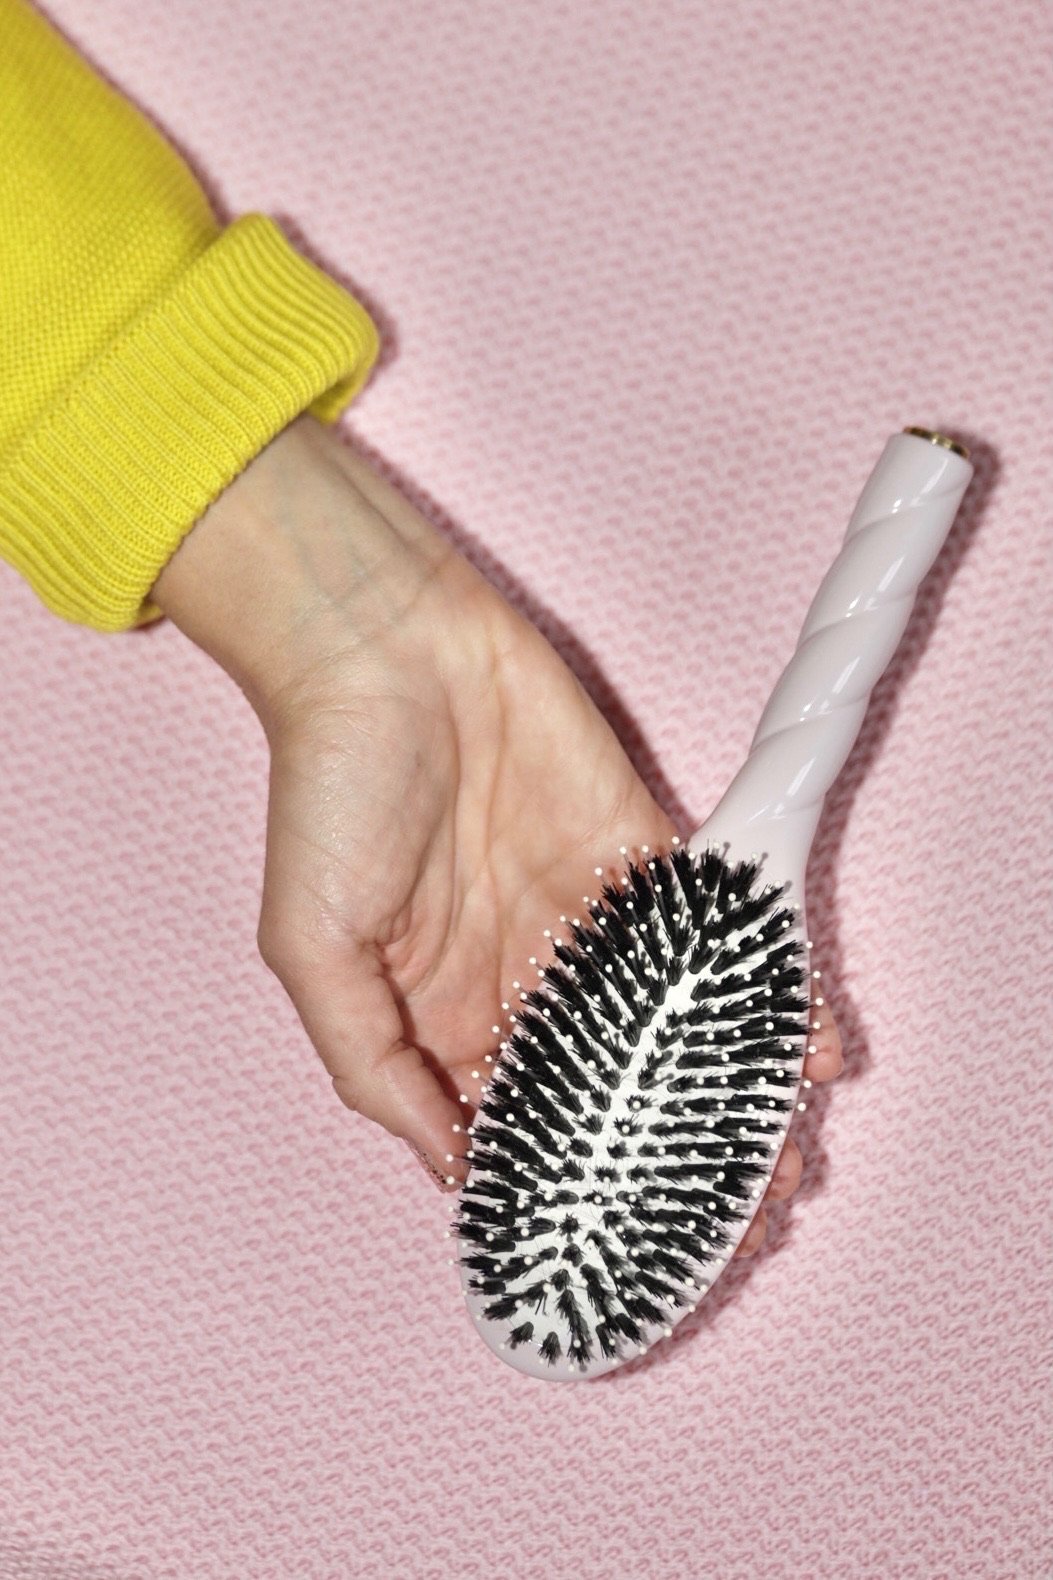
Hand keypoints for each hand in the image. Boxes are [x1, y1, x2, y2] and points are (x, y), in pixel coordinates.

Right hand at [153, 415, 841, 1254]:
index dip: (577, 1186)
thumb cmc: (328, 795)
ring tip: (785, 1161)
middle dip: (673, 1153)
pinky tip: (804, 1044)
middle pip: (616, 1085)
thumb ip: (373, 1066)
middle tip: (743, 1221)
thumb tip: (447, 1168)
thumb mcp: (311, 951)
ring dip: (728, 1089)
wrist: (383, 649)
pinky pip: (710, 930)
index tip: (636, 1249)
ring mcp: (586, 914)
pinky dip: (761, 986)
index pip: (524, 1122)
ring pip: (673, 1022)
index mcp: (445, 1014)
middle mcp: (525, 974)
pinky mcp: (638, 851)